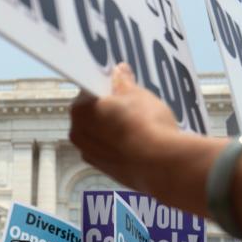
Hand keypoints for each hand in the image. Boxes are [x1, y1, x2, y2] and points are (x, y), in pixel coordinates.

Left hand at [68, 63, 182, 195]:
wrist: (162, 164)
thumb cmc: (146, 125)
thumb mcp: (137, 94)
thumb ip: (124, 82)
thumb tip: (120, 71)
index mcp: (80, 111)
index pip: (89, 91)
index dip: (106, 87)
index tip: (119, 84)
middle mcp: (78, 135)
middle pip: (92, 114)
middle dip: (109, 108)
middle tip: (133, 103)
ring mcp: (91, 155)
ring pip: (101, 133)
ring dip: (115, 127)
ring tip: (139, 123)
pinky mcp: (106, 170)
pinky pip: (110, 150)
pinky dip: (120, 144)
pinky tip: (139, 140)